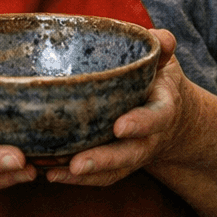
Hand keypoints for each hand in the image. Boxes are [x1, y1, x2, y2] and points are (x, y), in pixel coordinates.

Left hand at [45, 29, 191, 186]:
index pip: (155, 118)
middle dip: (103, 160)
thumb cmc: (159, 81)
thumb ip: (162, 46)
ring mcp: (131, 154)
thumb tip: (158, 38)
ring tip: (53, 171)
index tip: (119, 126)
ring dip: (83, 174)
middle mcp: (149, 138)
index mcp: (163, 110)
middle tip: (77, 163)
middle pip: (129, 154)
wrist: (168, 116)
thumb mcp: (165, 61)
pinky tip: (48, 173)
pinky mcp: (114, 163)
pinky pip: (97, 176)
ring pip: (111, 171)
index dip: (140, 123)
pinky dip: (74, 178)